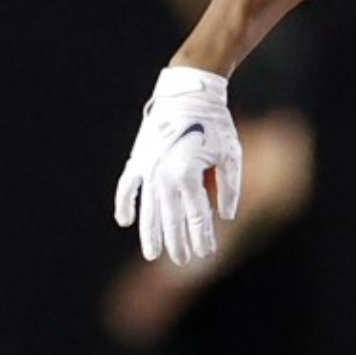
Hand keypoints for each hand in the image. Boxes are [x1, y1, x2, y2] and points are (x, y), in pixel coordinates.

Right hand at [113, 66, 241, 264]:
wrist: (188, 92)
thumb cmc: (215, 123)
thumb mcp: (231, 154)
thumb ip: (230, 188)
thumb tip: (225, 216)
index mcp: (189, 175)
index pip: (197, 217)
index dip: (202, 237)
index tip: (206, 254)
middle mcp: (165, 176)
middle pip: (171, 219)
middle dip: (177, 243)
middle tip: (183, 262)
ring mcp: (147, 169)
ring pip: (148, 210)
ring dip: (150, 233)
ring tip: (152, 254)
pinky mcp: (137, 159)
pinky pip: (126, 187)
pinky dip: (124, 204)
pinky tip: (124, 222)